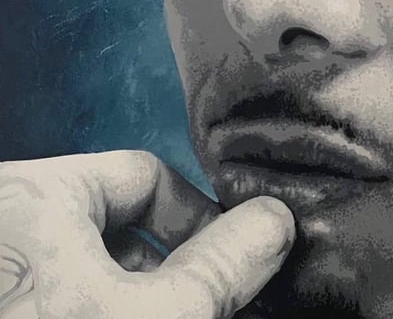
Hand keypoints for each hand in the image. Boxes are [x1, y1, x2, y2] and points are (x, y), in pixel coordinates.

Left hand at [0, 150, 294, 318]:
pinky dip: (99, 311)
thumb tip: (276, 220)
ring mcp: (3, 276)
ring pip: (91, 272)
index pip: (145, 176)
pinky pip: (60, 297)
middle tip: (203, 310)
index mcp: (30, 196)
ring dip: (140, 299)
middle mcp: (5, 224)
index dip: (202, 218)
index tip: (231, 267)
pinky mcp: (6, 301)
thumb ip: (221, 267)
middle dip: (171, 272)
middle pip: (119, 229)